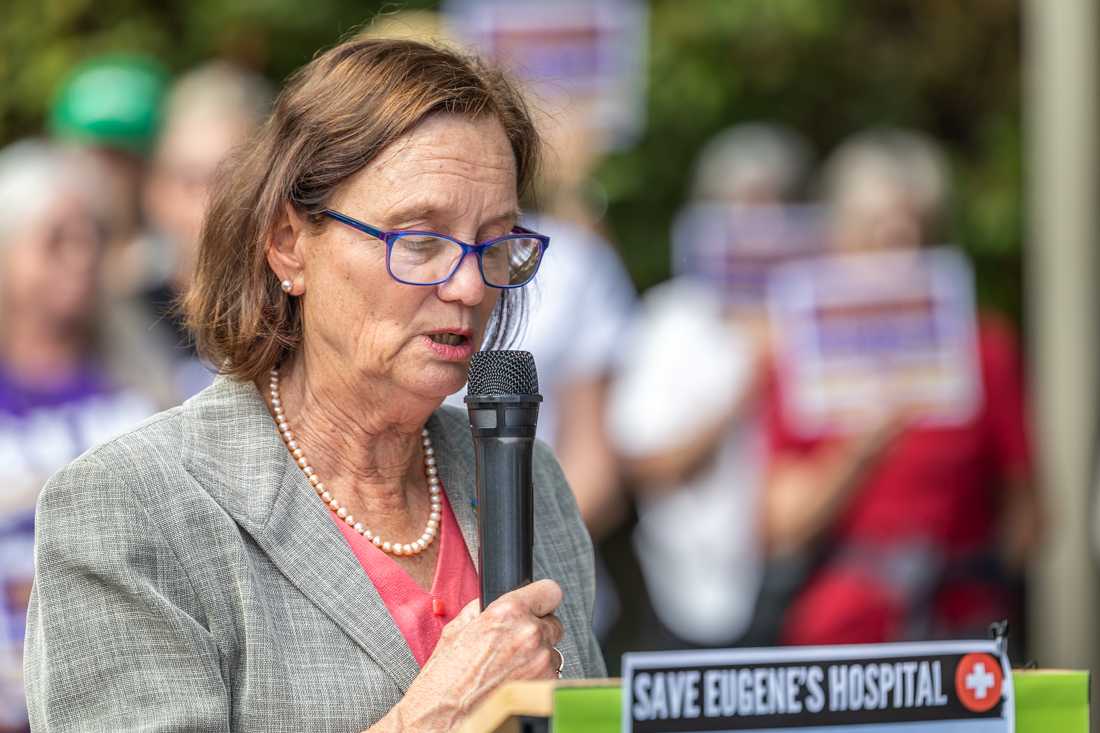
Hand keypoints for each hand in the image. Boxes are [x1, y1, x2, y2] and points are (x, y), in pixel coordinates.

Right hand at [389, 579, 563, 731]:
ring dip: (537, 658)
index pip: (549, 591)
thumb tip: (493, 604)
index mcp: (507, 613)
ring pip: (552, 652)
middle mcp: (529, 634)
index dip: (541, 599)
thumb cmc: (444, 682)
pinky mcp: (546, 687)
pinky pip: (550, 676)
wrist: (442, 721)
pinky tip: (512, 685)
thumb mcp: (455, 632)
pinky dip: (537, 680)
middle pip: (553, 623)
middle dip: (536, 632)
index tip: (538, 605)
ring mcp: (541, 663)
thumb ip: (481, 611)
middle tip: (513, 647)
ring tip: (508, 671)